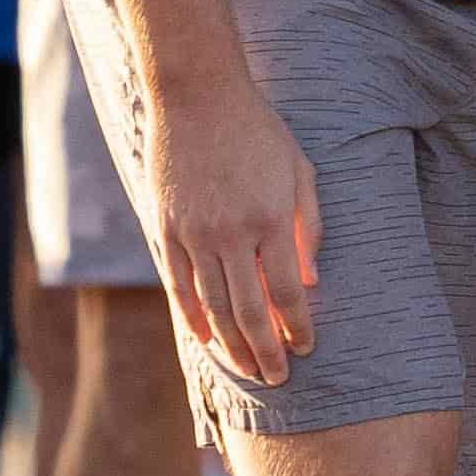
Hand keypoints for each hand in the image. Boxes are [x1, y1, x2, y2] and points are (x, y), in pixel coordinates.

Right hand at [132, 59, 323, 385]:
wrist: (197, 95)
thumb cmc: (258, 131)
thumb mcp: (299, 170)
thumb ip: (308, 226)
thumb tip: (311, 281)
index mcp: (270, 219)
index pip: (287, 293)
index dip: (298, 328)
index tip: (307, 349)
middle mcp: (230, 233)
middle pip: (249, 312)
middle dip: (266, 352)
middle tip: (279, 379)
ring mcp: (193, 233)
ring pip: (213, 307)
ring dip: (233, 346)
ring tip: (248, 371)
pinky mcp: (165, 229)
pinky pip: (179, 286)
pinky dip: (193, 318)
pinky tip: (207, 340)